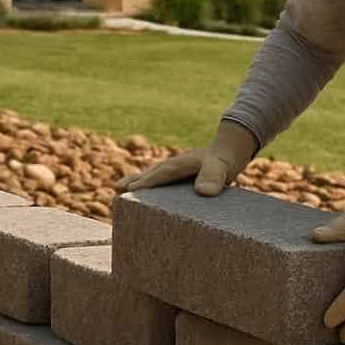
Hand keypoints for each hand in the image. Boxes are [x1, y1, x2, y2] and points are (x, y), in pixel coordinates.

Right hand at [115, 120, 257, 196]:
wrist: (226, 152)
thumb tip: (204, 192)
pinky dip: (144, 184)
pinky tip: (134, 191)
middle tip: (117, 191)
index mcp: (180, 164)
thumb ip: (213, 178)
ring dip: (135, 182)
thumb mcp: (221, 169)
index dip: (146, 182)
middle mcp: (172, 165)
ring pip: (150, 175)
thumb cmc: (223, 162)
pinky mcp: (173, 176)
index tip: (130, 190)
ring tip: (118, 190)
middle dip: (134, 182)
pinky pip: (156, 180)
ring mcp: (171, 170)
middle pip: (150, 174)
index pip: (161, 174)